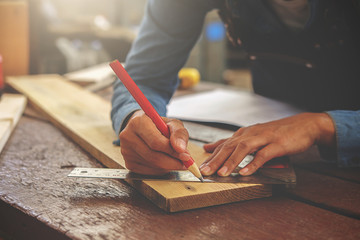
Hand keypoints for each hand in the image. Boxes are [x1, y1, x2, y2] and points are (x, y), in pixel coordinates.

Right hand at [119, 110, 190, 174]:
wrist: (142, 128)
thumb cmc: (158, 125)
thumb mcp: (172, 123)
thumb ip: (179, 134)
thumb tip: (181, 149)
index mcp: (138, 122)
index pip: (156, 142)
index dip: (173, 151)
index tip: (185, 155)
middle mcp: (128, 136)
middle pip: (153, 156)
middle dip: (173, 162)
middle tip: (184, 162)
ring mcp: (126, 151)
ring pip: (152, 165)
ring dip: (168, 166)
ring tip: (175, 159)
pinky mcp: (128, 163)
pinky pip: (148, 172)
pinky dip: (160, 169)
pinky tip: (164, 162)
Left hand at [200, 113, 334, 176]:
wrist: (304, 125)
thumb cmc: (277, 133)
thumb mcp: (254, 136)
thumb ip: (234, 143)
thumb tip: (212, 147)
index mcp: (245, 133)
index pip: (224, 144)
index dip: (212, 155)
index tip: (200, 165)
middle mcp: (251, 134)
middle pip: (230, 146)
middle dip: (216, 159)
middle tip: (204, 171)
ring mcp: (264, 138)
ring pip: (243, 149)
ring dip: (231, 161)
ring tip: (221, 173)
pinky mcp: (277, 144)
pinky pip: (263, 155)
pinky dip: (253, 164)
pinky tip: (245, 172)